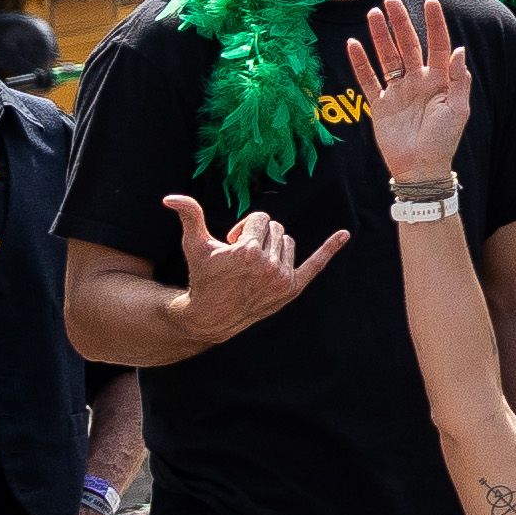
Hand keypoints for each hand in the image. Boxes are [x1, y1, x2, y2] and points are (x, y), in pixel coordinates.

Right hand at [165, 195, 326, 343]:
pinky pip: (316, 264)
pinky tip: (345, 234)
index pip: (261, 219)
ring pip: (288, 242)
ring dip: (272, 247)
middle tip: (240, 258)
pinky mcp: (292, 289)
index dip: (244, 228)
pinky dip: (330, 249)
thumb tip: (170, 198)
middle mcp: (269, 265)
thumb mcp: (195, 245)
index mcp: (249, 251)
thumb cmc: (203, 277)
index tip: (231, 244)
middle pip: (276, 229)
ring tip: (253, 266)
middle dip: (258, 236)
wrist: (211, 316)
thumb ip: (190, 216)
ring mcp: (283, 279)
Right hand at [353, 0, 468, 193]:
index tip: (431, 2)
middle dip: (401, 24)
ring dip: (380, 37)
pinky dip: (360, 63)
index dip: (435, 24)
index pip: (437, 45)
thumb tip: (460, 49)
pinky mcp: (379, 104)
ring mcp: (397, 91)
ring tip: (373, 14)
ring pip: (387, 57)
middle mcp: (417, 81)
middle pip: (408, 46)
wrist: (421, 168)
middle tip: (391, 1)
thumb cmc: (443, 140)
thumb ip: (458, 80)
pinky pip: (368, 80)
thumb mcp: (458, 110)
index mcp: (439, 80)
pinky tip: (353, 44)